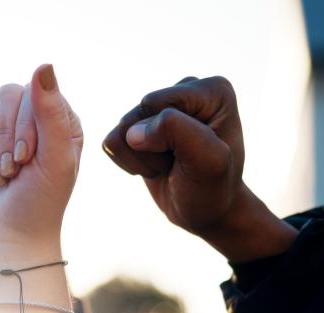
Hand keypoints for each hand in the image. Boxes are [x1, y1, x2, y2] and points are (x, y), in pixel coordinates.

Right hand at [0, 64, 81, 264]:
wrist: (9, 238)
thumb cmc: (41, 202)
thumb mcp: (56, 159)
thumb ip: (51, 113)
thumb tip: (43, 65)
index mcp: (59, 118)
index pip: (34, 91)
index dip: (24, 124)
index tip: (28, 158)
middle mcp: (30, 118)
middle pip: (5, 94)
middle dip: (5, 136)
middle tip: (14, 168)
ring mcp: (1, 129)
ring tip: (2, 175)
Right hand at [102, 76, 294, 260]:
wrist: (204, 211)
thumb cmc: (212, 187)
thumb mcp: (208, 162)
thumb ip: (177, 131)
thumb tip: (131, 132)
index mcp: (211, 90)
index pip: (159, 104)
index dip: (167, 137)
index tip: (195, 157)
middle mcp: (186, 89)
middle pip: (140, 113)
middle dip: (152, 148)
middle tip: (179, 163)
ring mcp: (161, 106)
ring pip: (122, 128)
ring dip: (141, 158)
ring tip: (168, 166)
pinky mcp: (138, 125)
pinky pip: (111, 141)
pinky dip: (128, 162)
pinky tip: (153, 167)